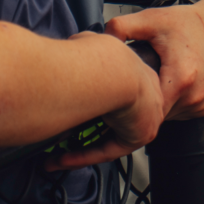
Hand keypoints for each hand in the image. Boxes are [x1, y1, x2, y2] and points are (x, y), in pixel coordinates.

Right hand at [46, 36, 163, 169]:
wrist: (111, 72)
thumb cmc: (100, 56)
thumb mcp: (89, 44)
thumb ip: (85, 48)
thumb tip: (74, 46)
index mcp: (139, 73)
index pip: (119, 92)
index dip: (94, 102)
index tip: (75, 108)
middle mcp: (147, 96)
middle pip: (115, 119)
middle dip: (87, 129)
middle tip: (62, 135)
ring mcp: (147, 116)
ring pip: (110, 137)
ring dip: (80, 147)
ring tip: (55, 154)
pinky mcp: (141, 135)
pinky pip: (108, 150)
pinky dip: (83, 156)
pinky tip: (61, 159)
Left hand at [106, 3, 203, 121]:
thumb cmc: (196, 22)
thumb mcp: (155, 19)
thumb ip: (122, 26)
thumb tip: (99, 37)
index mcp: (180, 79)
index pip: (144, 112)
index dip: (127, 108)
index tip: (115, 101)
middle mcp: (194, 97)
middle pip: (154, 117)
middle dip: (139, 107)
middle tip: (127, 91)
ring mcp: (203, 105)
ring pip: (167, 117)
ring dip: (156, 106)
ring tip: (148, 86)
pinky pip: (181, 113)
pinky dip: (171, 103)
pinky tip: (167, 85)